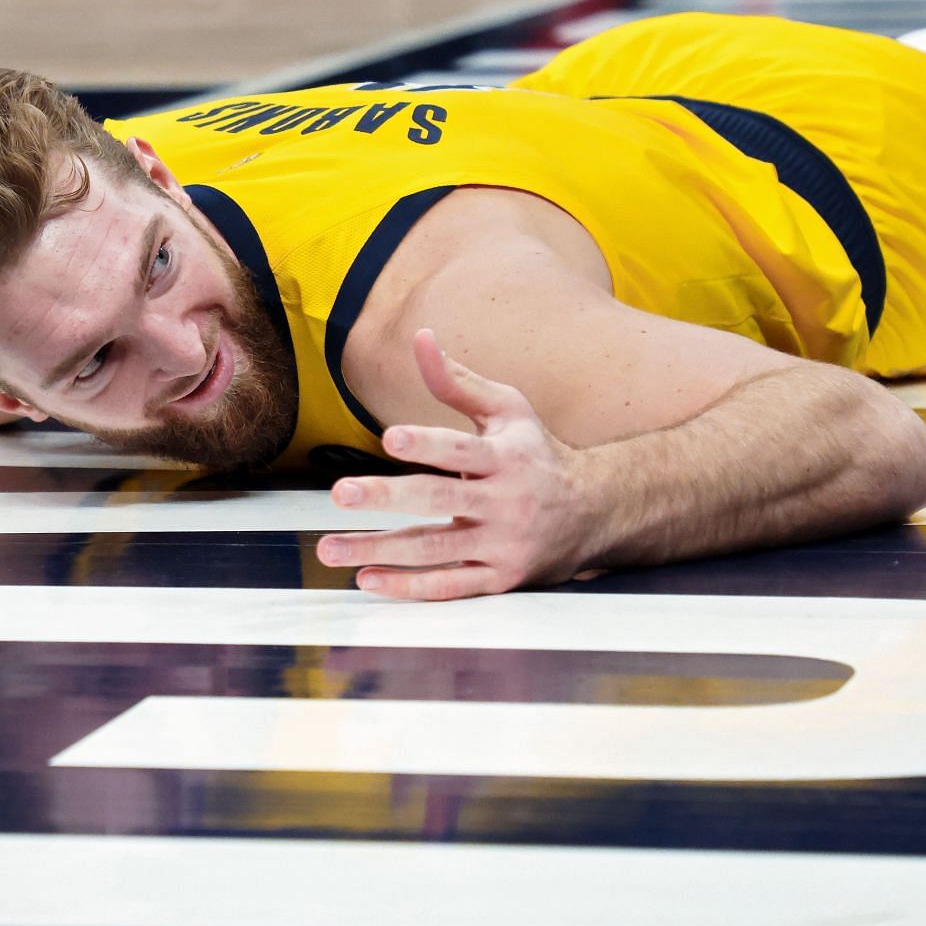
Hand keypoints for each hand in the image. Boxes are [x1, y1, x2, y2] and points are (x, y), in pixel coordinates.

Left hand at [317, 329, 606, 600]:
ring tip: (330, 549)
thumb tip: (421, 338)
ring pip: (436, 550)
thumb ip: (457, 380)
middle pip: (441, 499)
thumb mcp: (508, 410)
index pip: (462, 449)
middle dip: (388, 498)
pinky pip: (450, 587)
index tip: (389, 438)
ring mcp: (502, 545)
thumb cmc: (537, 454)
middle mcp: (505, 502)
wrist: (595, 513)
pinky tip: (367, 580)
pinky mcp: (500, 578)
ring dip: (380, 550)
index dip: (427, 443)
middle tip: (341, 493)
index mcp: (505, 457)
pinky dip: (408, 587)